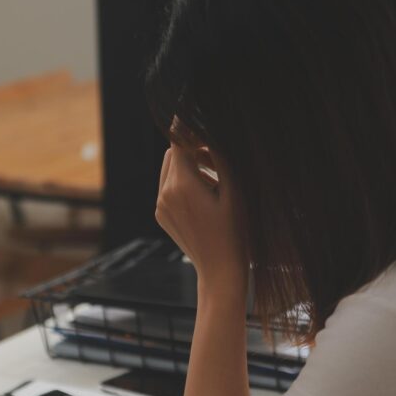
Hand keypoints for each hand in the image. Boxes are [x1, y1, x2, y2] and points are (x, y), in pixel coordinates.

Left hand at [155, 143, 247, 295]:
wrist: (220, 270)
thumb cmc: (235, 231)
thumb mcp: (235, 191)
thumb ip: (221, 157)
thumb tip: (212, 131)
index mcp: (181, 185)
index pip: (179, 142)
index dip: (192, 129)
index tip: (205, 124)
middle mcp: (164, 194)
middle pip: (172, 154)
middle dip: (192, 149)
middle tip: (216, 154)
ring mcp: (160, 206)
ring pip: (169, 171)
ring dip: (188, 166)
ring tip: (215, 176)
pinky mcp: (161, 216)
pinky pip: (168, 188)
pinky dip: (183, 183)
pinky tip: (206, 194)